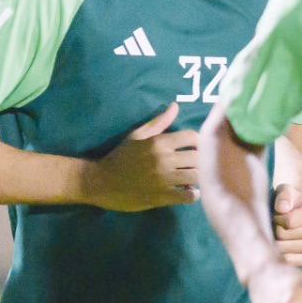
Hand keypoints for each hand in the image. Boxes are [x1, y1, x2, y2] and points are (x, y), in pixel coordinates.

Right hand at [84, 103, 198, 211]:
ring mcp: (164, 179)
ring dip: (197, 177)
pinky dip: (192, 194)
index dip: (197, 142)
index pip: (192, 137)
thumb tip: (175, 106)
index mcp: (158, 142)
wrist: (101, 182)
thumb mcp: (136, 135)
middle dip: (199, 160)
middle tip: (195, 164)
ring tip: (192, 178)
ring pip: (196, 176)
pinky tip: (188, 191)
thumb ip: (159, 122)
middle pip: (198, 157)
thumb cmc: (120, 157)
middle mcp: (164, 159)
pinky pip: (188, 196)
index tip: (194, 148)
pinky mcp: (162, 197)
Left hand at [273, 184, 301, 266]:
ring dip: (275, 243)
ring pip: (287, 250)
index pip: (290, 221)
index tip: (276, 214)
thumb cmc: (286, 201)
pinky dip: (280, 256)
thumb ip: (283, 195)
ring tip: (275, 235)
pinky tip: (277, 248)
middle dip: (274, 230)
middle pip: (286, 236)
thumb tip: (282, 209)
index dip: (277, 218)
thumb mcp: (284, 191)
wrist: (291, 213)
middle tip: (273, 225)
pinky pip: (292, 262)